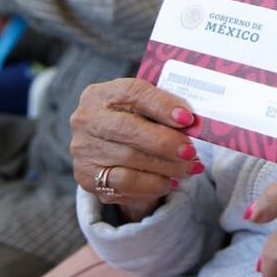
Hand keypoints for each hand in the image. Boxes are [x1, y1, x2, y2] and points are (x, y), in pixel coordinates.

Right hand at [70, 78, 202, 222]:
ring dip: (166, 166)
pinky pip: (124, 184)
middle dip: (165, 142)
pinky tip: (171, 182)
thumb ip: (164, 108)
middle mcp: (87, 119)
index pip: (133, 93)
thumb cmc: (135, 121)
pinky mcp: (87, 177)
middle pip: (128, 129)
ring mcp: (84, 150)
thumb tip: (193, 122)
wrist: (110, 149)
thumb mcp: (145, 107)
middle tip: (191, 150)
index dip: (162, 105)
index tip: (187, 118)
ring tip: (190, 168)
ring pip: (130, 159)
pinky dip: (153, 184)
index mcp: (101, 93)